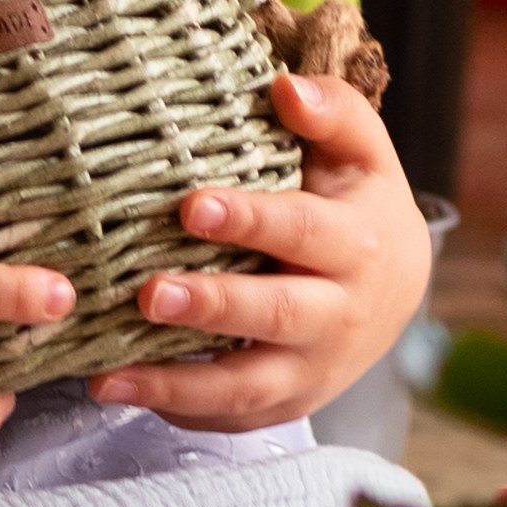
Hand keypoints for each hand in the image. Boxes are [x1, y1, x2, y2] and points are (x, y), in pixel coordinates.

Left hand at [87, 70, 433, 431]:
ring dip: (179, 382)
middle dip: (212, 306)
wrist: (397, 285)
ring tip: (109, 376)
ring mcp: (315, 368)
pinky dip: (181, 410)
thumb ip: (333, 111)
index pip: (302, 231)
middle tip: (147, 293)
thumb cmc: (357, 201)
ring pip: (250, 385)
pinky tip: (124, 392)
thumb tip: (286, 87)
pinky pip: (235, 418)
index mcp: (356, 242)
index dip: (250, 221)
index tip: (192, 206)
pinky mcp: (290, 401)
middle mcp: (340, 313)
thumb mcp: (361, 150)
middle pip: (276, 313)